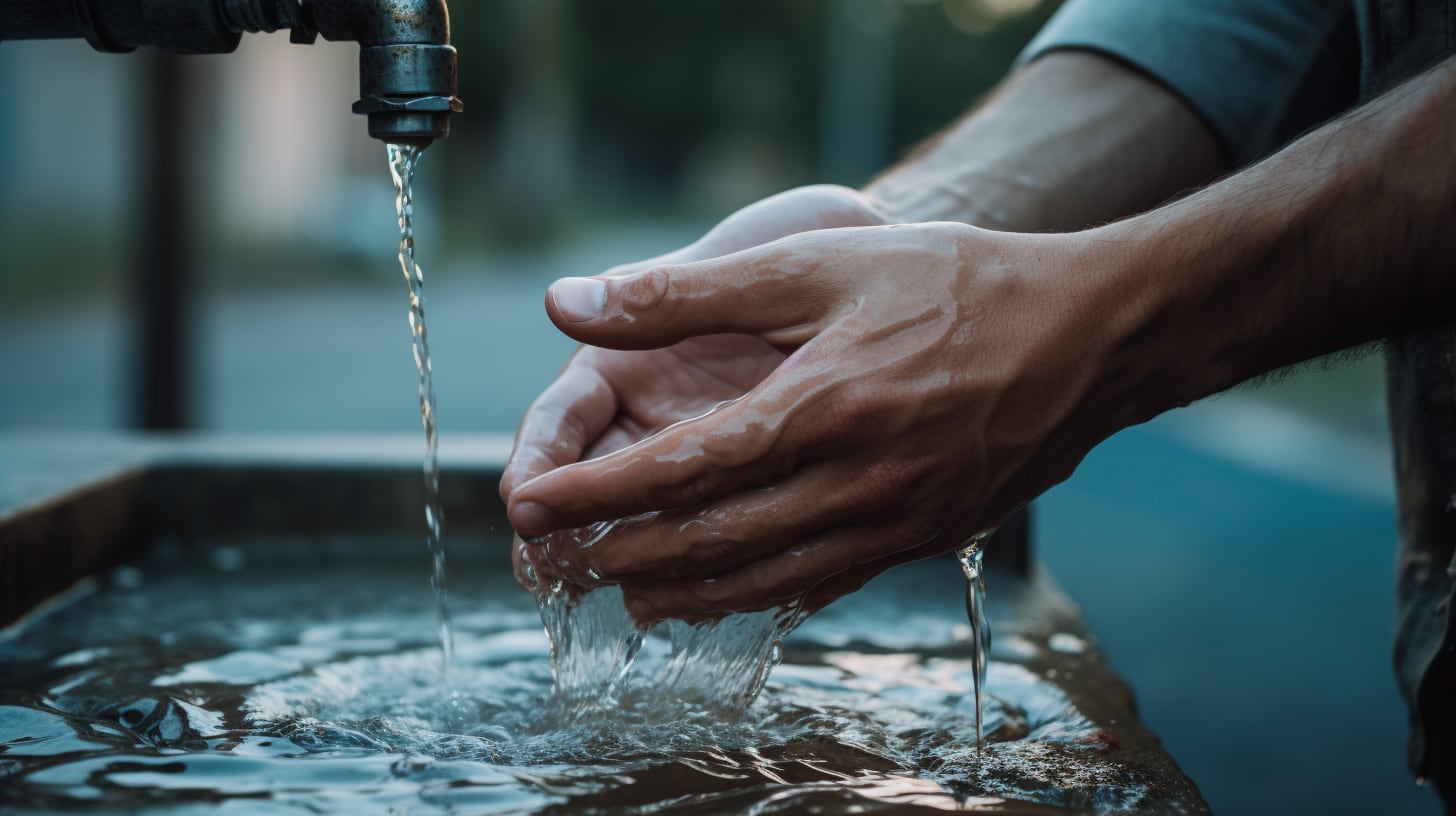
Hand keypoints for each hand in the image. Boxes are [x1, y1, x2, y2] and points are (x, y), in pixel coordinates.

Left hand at [506, 222, 1121, 621]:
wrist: (1090, 336)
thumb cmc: (959, 283)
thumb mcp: (824, 260)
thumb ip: (691, 288)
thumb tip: (573, 300)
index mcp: (820, 406)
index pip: (678, 469)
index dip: (595, 491)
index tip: (528, 502)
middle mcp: (853, 481)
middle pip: (708, 541)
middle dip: (620, 555)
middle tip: (556, 562)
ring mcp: (890, 522)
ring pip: (760, 579)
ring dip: (680, 592)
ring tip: (623, 595)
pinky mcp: (919, 540)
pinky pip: (819, 585)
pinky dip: (756, 597)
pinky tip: (724, 597)